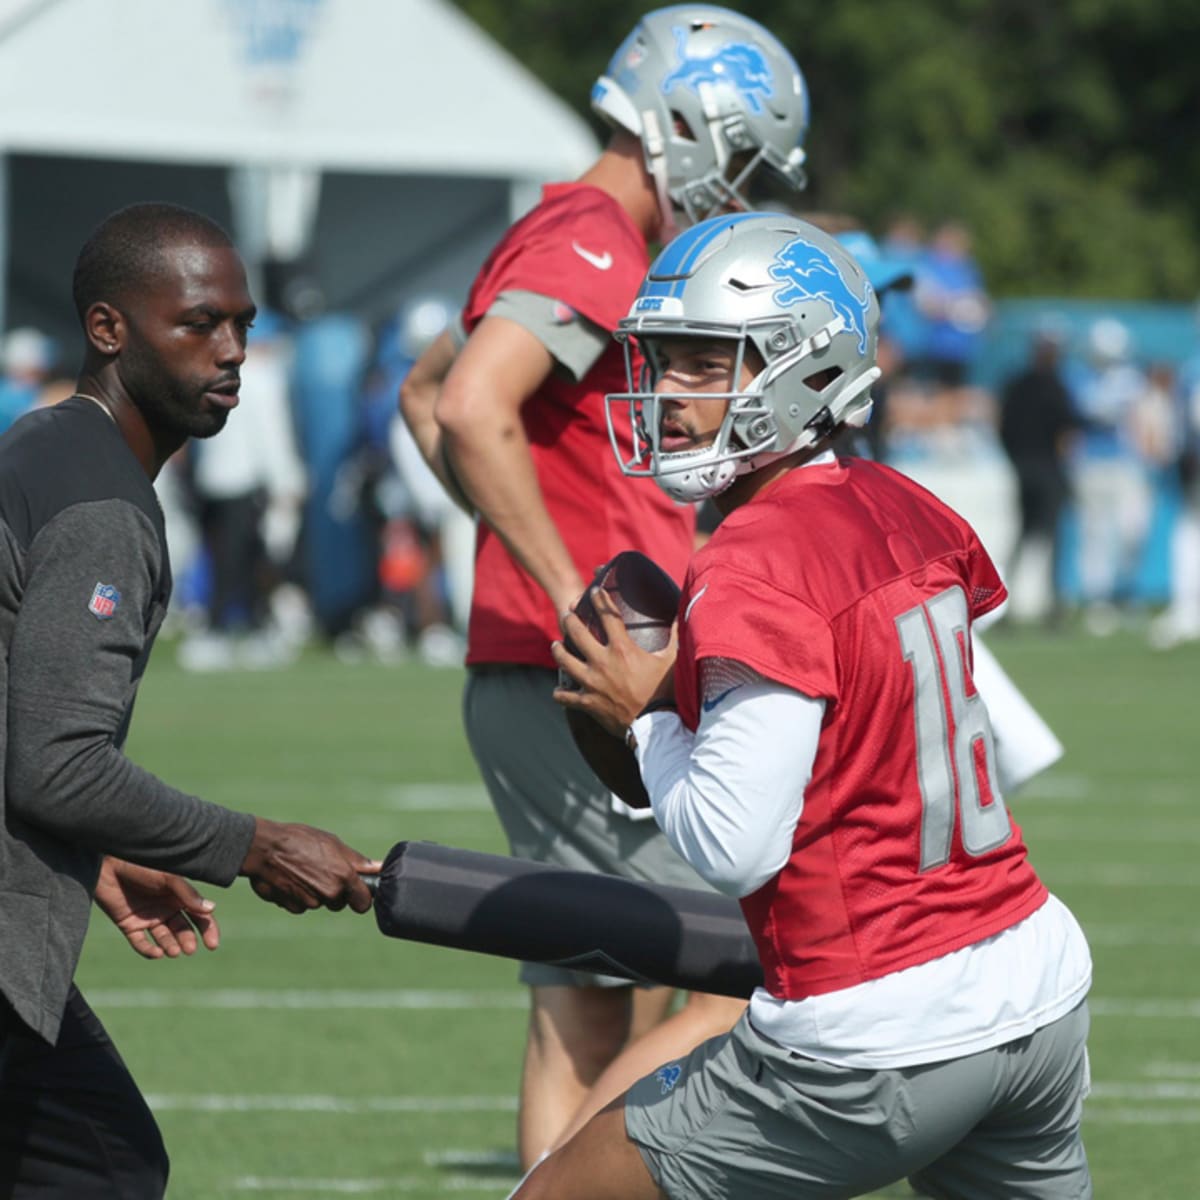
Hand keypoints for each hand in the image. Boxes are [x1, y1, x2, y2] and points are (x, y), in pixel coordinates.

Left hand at [93, 856, 219, 958]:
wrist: (108, 864)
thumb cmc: (141, 865)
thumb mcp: (168, 878)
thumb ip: (188, 894)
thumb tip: (211, 909)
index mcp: (179, 896)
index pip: (199, 915)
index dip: (208, 930)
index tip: (212, 945)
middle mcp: (166, 908)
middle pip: (183, 929)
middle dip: (188, 940)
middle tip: (189, 949)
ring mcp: (148, 917)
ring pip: (164, 937)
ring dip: (171, 946)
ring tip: (173, 951)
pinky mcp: (129, 924)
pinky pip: (140, 942)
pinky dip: (149, 950)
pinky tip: (157, 953)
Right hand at [240, 819, 380, 914]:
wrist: (263, 847)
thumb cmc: (300, 840)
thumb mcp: (333, 844)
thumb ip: (357, 861)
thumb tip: (379, 868)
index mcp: (343, 877)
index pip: (364, 903)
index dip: (361, 897)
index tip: (357, 891)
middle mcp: (329, 893)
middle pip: (340, 903)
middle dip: (336, 893)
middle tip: (323, 871)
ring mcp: (310, 902)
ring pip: (319, 903)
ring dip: (315, 892)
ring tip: (303, 870)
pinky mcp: (292, 907)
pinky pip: (301, 905)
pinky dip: (298, 896)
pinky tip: (290, 878)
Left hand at [551, 586, 676, 736]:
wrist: (656, 727)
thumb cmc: (665, 693)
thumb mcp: (672, 661)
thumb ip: (675, 637)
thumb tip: (681, 618)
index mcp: (622, 649)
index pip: (608, 616)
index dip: (599, 600)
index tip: (594, 591)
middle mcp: (602, 662)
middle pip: (577, 633)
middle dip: (569, 620)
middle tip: (567, 615)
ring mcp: (592, 683)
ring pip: (564, 661)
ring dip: (558, 651)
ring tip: (556, 645)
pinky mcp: (588, 703)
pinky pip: (566, 697)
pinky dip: (561, 694)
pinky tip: (558, 691)